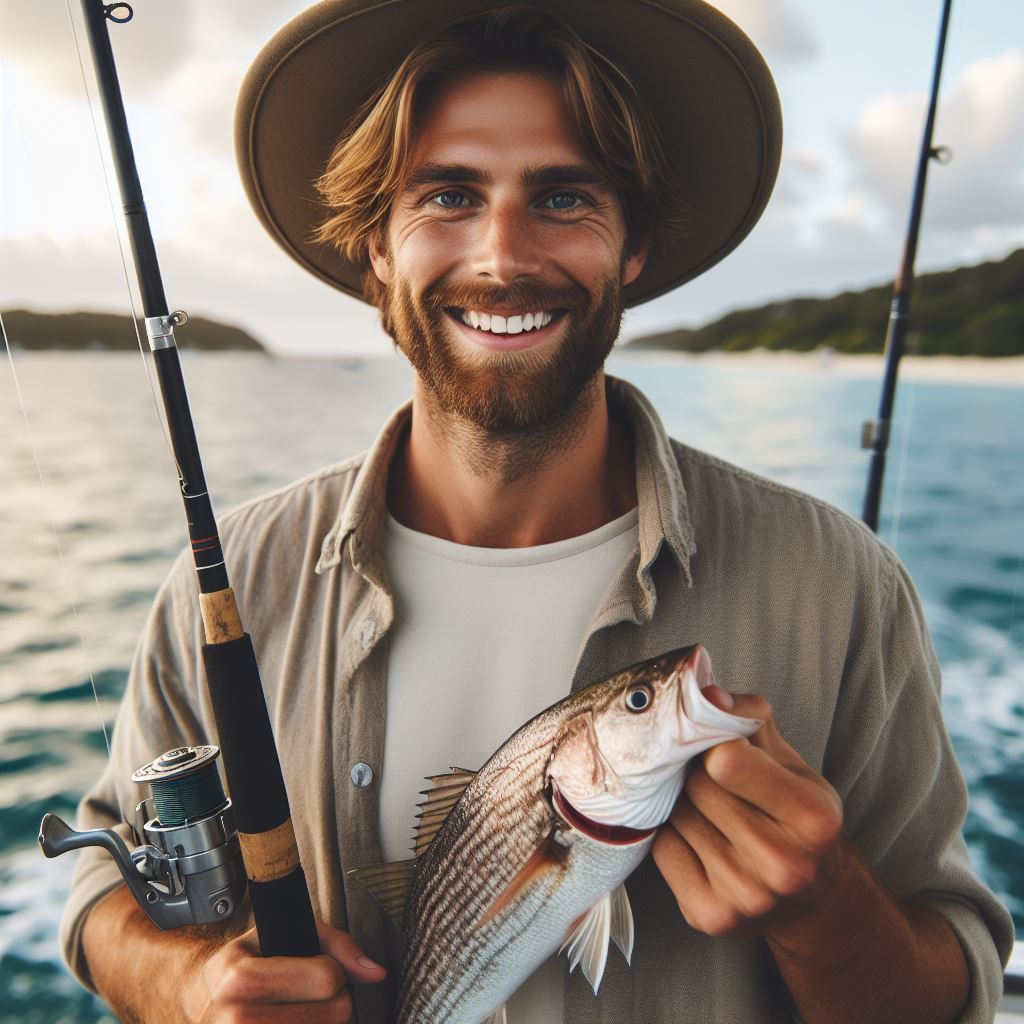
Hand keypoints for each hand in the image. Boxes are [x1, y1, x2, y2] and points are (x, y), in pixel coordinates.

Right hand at [181, 917, 385, 1022]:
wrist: (202, 997)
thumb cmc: (250, 960)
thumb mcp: (287, 933)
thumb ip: (339, 946)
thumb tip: (376, 973)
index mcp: (240, 978)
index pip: (327, 979)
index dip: (333, 970)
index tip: (317, 968)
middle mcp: (236, 1020)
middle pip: (334, 1014)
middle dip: (335, 1000)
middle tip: (311, 993)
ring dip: (324, 1022)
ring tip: (301, 1009)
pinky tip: (298, 1021)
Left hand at [652, 686, 843, 939]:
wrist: (811, 897)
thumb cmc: (794, 815)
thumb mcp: (790, 761)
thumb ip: (749, 719)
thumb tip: (705, 692)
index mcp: (813, 817)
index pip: (725, 760)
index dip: (716, 746)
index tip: (722, 748)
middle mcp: (784, 864)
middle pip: (697, 787)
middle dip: (699, 775)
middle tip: (717, 783)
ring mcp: (746, 896)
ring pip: (676, 815)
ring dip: (685, 805)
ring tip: (713, 814)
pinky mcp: (710, 916)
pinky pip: (661, 849)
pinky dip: (673, 837)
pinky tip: (701, 841)